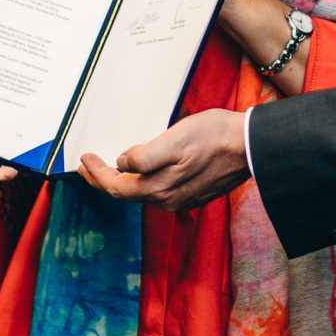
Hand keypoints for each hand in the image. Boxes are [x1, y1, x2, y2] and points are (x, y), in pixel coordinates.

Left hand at [77, 108, 250, 212]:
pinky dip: (141, 181)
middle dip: (103, 180)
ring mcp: (181, 198)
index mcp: (158, 189)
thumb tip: (123, 163)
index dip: (96, 174)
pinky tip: (141, 170)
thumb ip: (145, 156)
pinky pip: (158, 190)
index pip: (115, 187)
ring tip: (110, 166)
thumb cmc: (214, 136)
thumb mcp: (174, 139)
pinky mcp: (193, 192)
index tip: (84, 159)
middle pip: (126, 194)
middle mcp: (167, 200)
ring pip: (141, 193)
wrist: (251, 146)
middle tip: (87, 165)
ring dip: (122, 180)